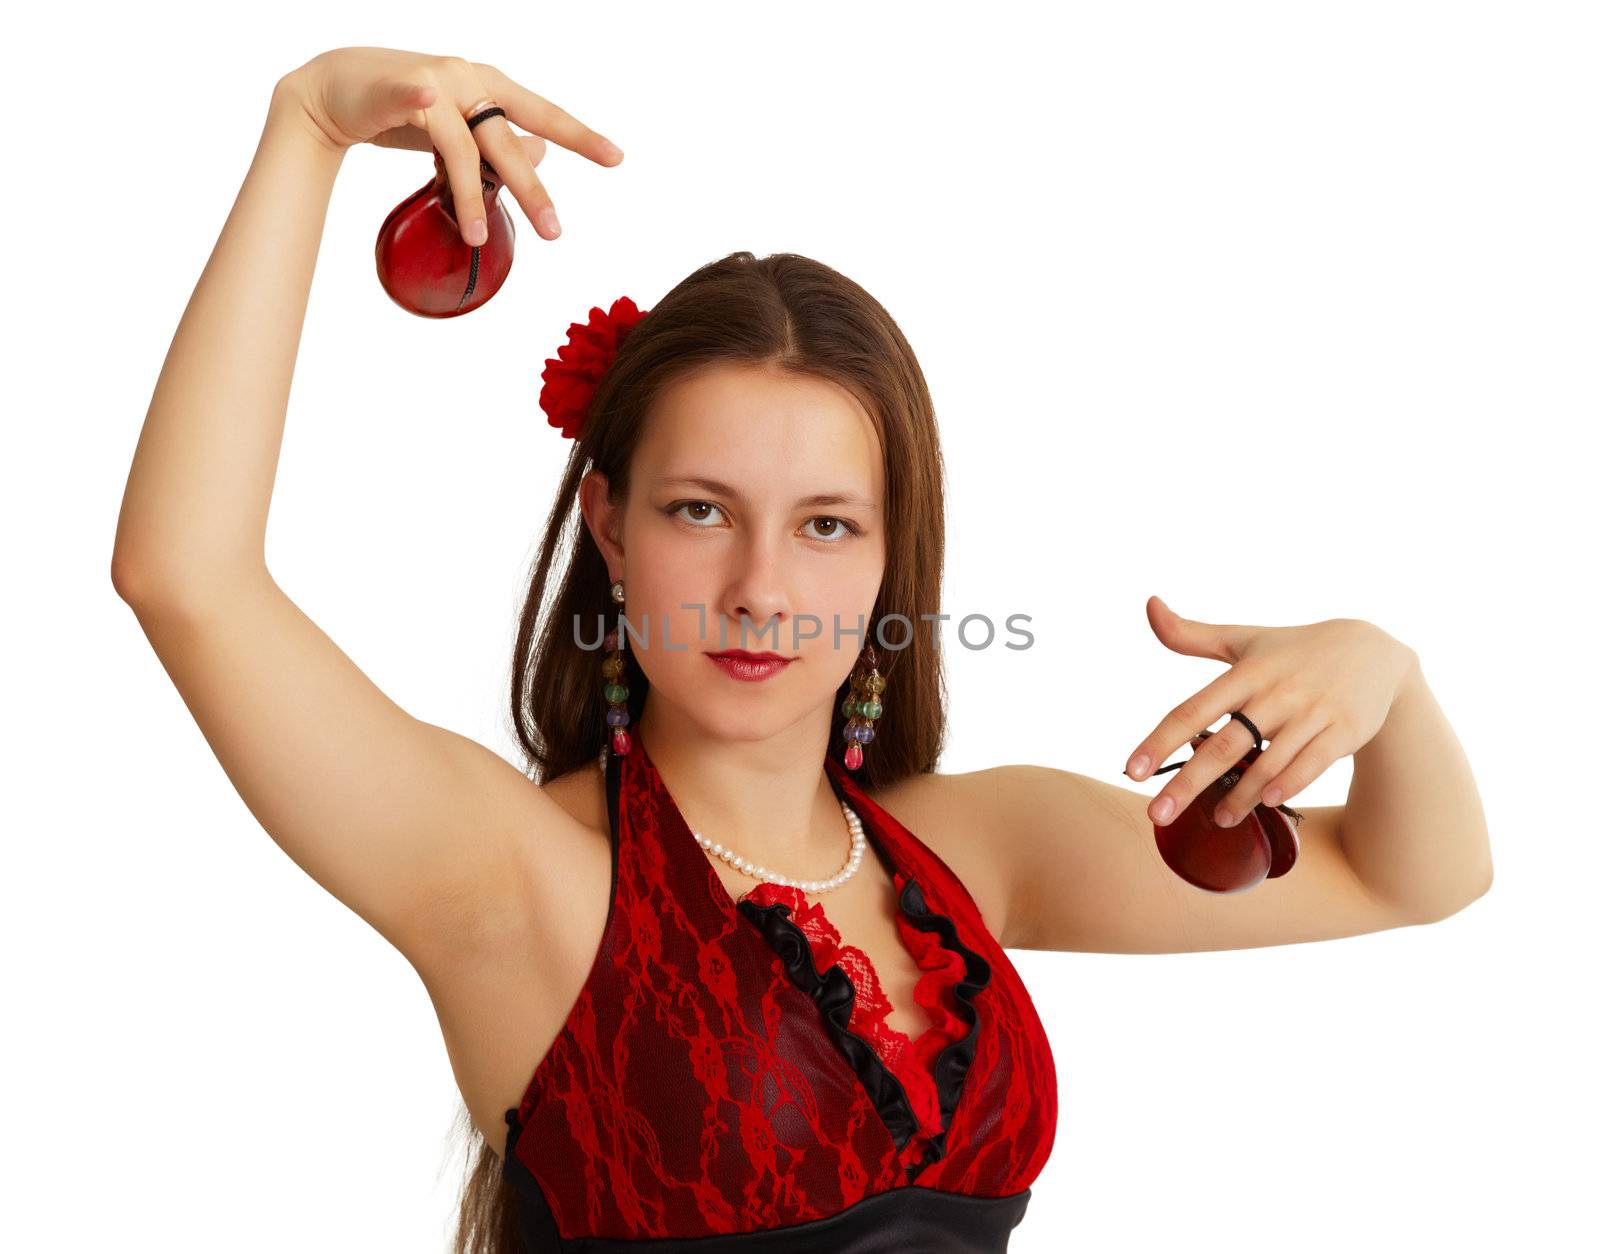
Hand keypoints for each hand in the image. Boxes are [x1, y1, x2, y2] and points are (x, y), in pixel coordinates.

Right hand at [275, 46, 623, 242]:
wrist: (336, 90)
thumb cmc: (404, 110)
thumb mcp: (460, 129)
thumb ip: (496, 144)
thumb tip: (539, 154)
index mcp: (490, 87)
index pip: (542, 114)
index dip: (579, 135)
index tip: (616, 158)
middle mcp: (466, 79)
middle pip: (506, 140)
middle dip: (530, 188)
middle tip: (554, 232)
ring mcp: (430, 81)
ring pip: (459, 143)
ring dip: (469, 191)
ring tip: (475, 235)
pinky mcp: (391, 87)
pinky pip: (407, 94)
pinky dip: (415, 96)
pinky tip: (423, 98)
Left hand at [1123, 595, 1418, 827]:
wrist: (1374, 651)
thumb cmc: (1293, 650)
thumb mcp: (1244, 638)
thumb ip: (1191, 634)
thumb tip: (1150, 604)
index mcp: (1245, 673)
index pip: (1192, 710)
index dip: (1159, 741)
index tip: (1130, 771)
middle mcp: (1275, 692)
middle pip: (1223, 744)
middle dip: (1187, 783)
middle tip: (1157, 814)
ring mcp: (1311, 712)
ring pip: (1268, 762)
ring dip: (1240, 796)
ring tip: (1217, 819)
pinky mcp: (1344, 730)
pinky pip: (1312, 763)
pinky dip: (1289, 783)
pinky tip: (1268, 803)